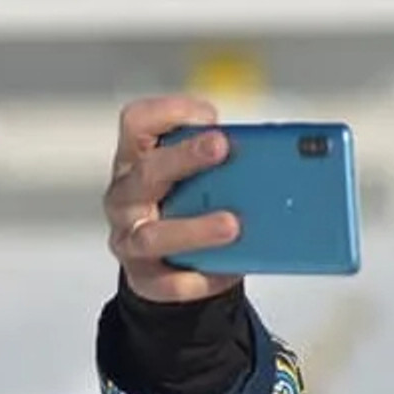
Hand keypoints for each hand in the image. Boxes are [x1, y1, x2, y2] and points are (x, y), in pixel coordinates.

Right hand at [104, 95, 242, 302]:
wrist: (168, 266)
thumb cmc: (184, 207)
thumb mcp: (194, 176)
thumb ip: (216, 161)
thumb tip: (266, 157)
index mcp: (137, 159)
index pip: (137, 122)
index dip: (168, 112)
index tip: (208, 115)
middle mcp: (127, 196)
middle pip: (147, 172)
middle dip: (185, 157)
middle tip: (222, 147)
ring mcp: (129, 238)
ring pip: (153, 234)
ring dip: (195, 228)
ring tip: (232, 224)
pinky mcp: (144, 278)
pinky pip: (170, 281)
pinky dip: (201, 276)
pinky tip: (230, 269)